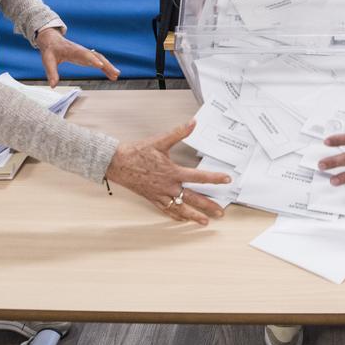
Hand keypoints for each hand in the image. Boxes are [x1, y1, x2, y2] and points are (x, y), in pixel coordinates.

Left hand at [37, 28, 119, 86]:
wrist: (52, 41)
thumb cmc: (51, 50)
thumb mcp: (48, 61)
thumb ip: (51, 73)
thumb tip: (53, 85)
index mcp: (73, 50)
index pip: (85, 54)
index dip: (93, 60)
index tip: (100, 66)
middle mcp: (82, 51)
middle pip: (97, 56)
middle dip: (106, 65)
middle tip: (115, 73)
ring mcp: (86, 54)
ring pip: (100, 59)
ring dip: (109, 66)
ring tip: (116, 76)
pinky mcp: (87, 57)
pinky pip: (99, 61)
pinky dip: (106, 68)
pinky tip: (112, 76)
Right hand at [105, 121, 230, 224]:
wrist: (117, 163)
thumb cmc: (137, 152)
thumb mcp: (159, 141)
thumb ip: (178, 132)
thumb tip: (193, 122)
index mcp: (173, 172)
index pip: (199, 177)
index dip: (214, 178)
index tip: (227, 180)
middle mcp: (168, 186)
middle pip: (193, 198)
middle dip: (208, 206)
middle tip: (221, 213)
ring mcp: (160, 194)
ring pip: (180, 208)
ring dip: (194, 216)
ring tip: (205, 222)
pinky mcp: (152, 198)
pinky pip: (166, 210)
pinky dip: (175, 216)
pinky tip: (182, 220)